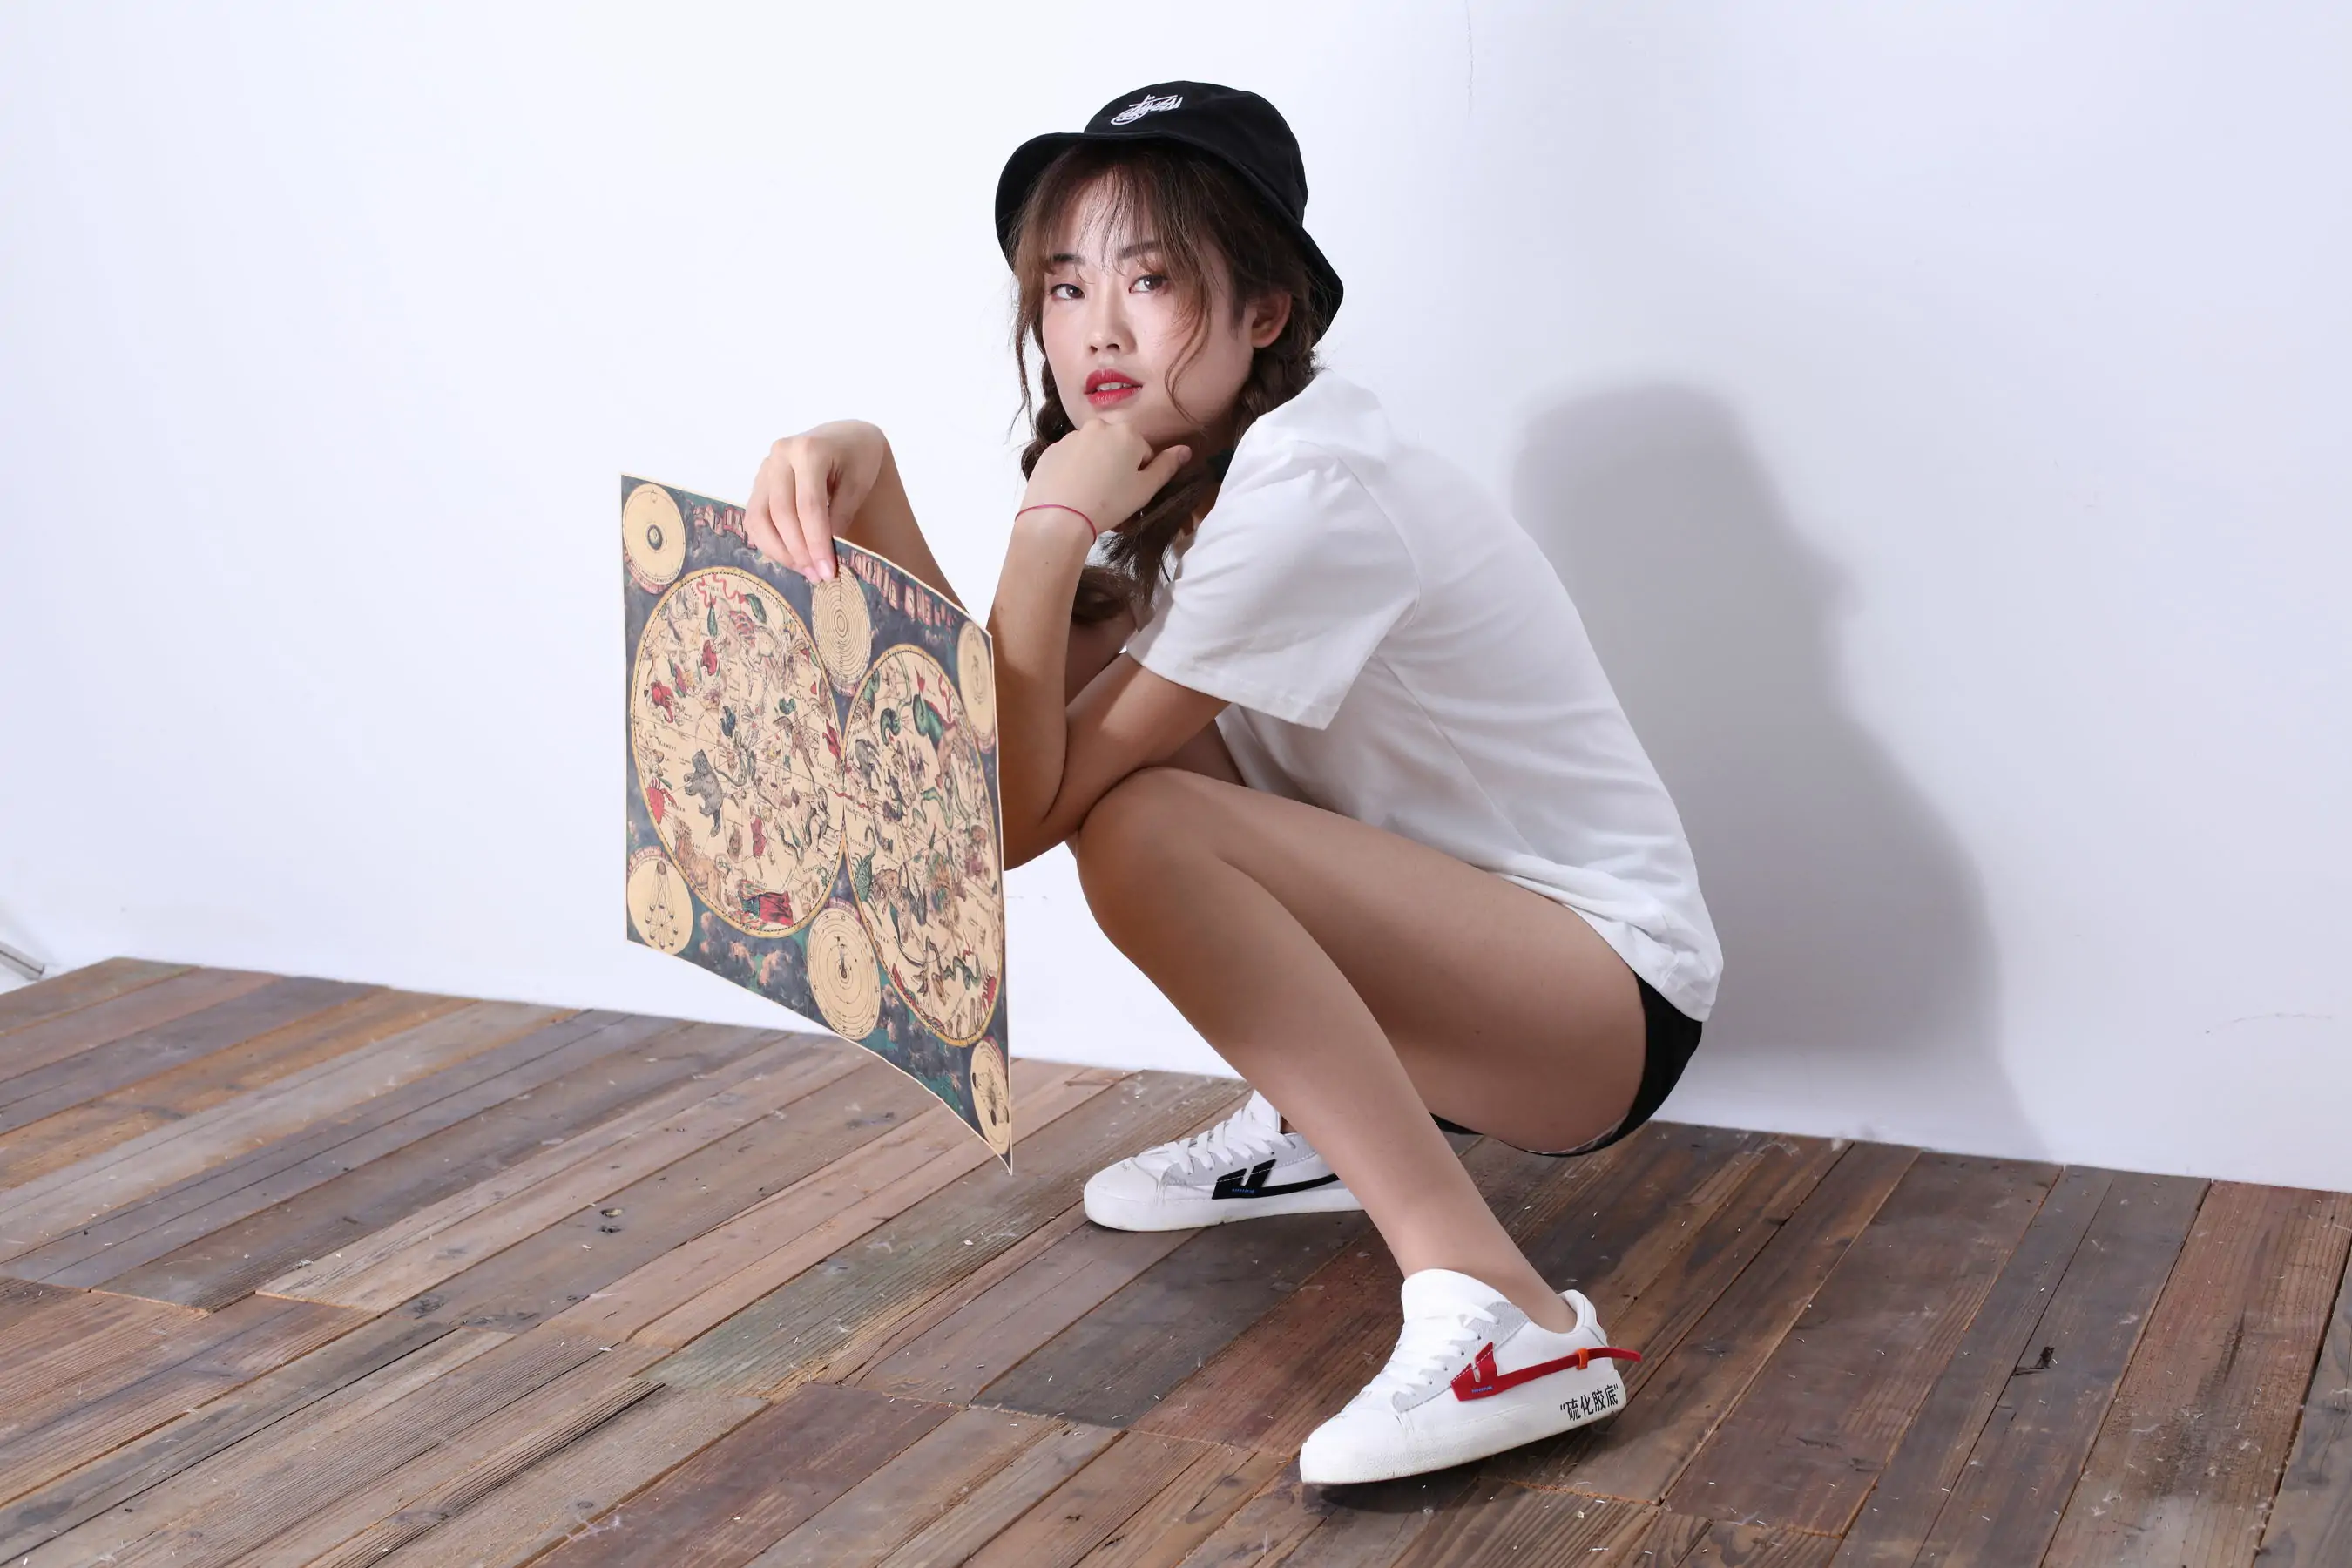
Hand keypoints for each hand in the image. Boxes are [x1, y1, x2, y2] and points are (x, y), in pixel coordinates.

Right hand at [744, 420, 888, 580]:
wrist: (843, 438)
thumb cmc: (856, 459)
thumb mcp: (857, 484)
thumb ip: (840, 516)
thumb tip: (823, 556)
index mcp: (808, 450)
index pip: (808, 505)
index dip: (816, 542)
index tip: (828, 571)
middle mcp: (780, 455)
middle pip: (781, 512)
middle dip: (798, 550)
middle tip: (816, 575)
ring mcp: (764, 468)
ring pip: (759, 517)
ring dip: (779, 550)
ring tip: (803, 569)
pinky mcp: (758, 482)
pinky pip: (754, 517)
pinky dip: (768, 541)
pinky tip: (789, 557)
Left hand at [1021, 419, 1190, 539]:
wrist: (1058, 517)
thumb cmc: (1109, 503)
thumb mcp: (1145, 489)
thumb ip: (1167, 466)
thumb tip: (1185, 449)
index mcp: (1126, 432)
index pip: (1144, 452)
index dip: (1141, 475)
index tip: (1130, 493)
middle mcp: (1098, 426)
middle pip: (1117, 448)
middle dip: (1118, 467)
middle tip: (1112, 496)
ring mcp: (1072, 436)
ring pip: (1093, 452)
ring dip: (1096, 468)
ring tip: (1090, 496)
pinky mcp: (1051, 450)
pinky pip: (1071, 459)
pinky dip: (1074, 471)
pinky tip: (1072, 493)